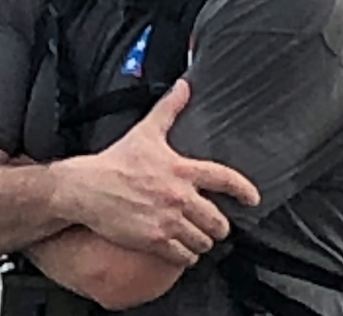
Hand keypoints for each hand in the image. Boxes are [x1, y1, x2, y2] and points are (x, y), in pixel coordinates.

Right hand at [52, 79, 259, 266]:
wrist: (89, 189)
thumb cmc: (117, 160)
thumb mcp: (146, 130)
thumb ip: (169, 108)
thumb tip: (184, 85)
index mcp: (182, 170)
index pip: (223, 179)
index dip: (243, 190)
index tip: (253, 199)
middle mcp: (179, 197)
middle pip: (217, 220)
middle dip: (220, 225)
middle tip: (217, 225)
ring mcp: (168, 221)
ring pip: (202, 241)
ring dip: (204, 242)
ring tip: (201, 238)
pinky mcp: (155, 241)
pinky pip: (183, 257)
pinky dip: (187, 256)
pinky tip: (185, 252)